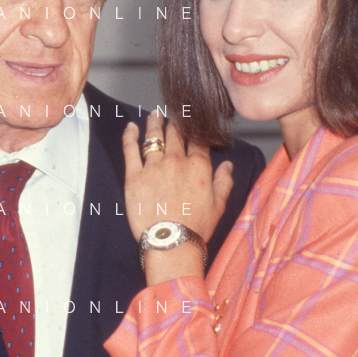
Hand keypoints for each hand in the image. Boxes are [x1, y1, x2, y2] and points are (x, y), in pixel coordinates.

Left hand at [122, 111, 232, 244]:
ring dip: (154, 122)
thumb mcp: (218, 205)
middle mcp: (176, 161)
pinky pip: (130, 149)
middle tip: (173, 114)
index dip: (195, 129)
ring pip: (154, 137)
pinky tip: (131, 127)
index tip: (192, 123)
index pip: (197, 139)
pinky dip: (130, 135)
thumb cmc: (196, 227)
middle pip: (175, 133)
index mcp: (198, 166)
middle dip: (175, 122)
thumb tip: (227, 165)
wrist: (171, 242)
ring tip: (154, 114)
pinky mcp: (134, 176)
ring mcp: (153, 166)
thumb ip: (224, 182)